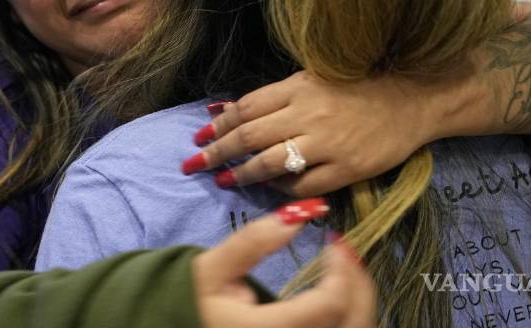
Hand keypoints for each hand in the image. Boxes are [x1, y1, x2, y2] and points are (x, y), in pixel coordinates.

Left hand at [185, 70, 460, 196]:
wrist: (412, 99)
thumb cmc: (357, 87)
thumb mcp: (312, 79)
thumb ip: (272, 97)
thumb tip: (223, 110)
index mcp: (299, 87)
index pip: (246, 108)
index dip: (219, 124)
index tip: (199, 137)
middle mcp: (310, 114)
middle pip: (250, 136)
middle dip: (217, 152)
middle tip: (196, 164)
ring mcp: (329, 143)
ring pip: (272, 163)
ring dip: (242, 173)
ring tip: (225, 179)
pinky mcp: (348, 169)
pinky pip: (304, 185)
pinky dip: (280, 189)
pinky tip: (267, 188)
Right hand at [194, 200, 374, 327]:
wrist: (172, 326)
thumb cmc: (190, 301)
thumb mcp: (210, 269)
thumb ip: (251, 242)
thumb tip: (296, 214)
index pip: (328, 305)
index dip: (340, 269)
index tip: (333, 239)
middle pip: (351, 321)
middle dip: (358, 282)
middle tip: (345, 250)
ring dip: (358, 299)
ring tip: (343, 268)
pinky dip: (347, 313)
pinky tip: (336, 293)